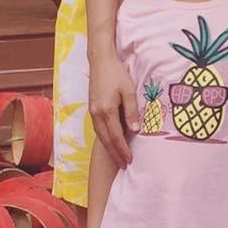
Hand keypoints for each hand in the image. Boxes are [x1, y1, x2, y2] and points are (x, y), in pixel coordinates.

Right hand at [89, 53, 139, 167]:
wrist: (100, 61)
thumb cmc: (117, 73)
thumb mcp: (128, 90)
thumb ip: (131, 111)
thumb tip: (135, 131)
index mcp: (107, 110)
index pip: (116, 137)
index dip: (123, 150)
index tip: (130, 160)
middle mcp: (97, 114)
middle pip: (106, 140)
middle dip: (115, 154)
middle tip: (124, 166)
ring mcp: (92, 112)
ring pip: (100, 136)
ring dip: (109, 148)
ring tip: (118, 157)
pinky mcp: (91, 109)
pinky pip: (98, 129)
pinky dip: (104, 138)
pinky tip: (110, 141)